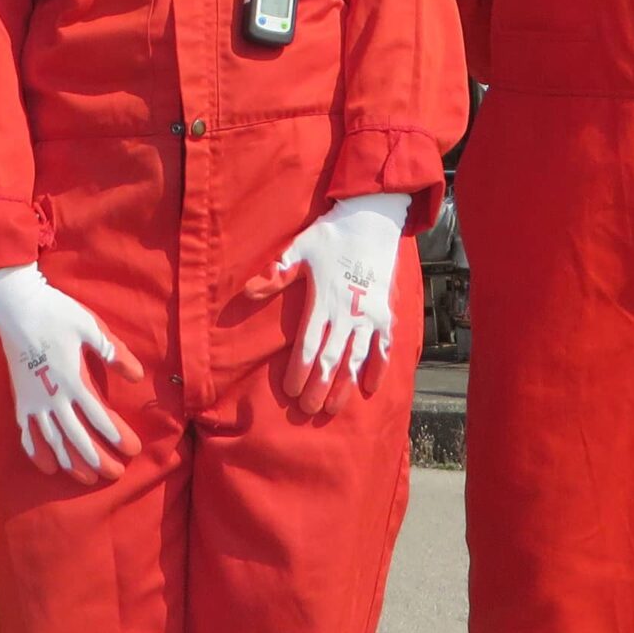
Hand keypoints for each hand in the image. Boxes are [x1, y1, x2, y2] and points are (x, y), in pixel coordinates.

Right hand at [0, 262, 144, 485]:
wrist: (16, 307)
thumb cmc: (57, 314)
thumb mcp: (91, 327)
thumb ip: (114, 354)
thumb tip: (137, 377)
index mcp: (74, 380)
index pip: (100, 417)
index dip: (118, 436)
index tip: (133, 450)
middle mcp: (53, 397)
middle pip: (79, 438)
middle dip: (99, 459)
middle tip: (116, 473)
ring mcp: (34, 402)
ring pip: (54, 442)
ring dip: (72, 463)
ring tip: (88, 478)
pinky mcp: (20, 400)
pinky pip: (28, 434)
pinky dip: (38, 453)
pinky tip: (49, 467)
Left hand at [244, 192, 408, 415]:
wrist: (370, 222)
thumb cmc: (330, 237)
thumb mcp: (299, 250)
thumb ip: (276, 275)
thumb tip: (248, 293)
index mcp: (323, 302)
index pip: (308, 346)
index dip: (299, 371)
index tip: (290, 391)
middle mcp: (347, 314)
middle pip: (331, 360)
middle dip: (319, 388)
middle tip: (307, 410)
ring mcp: (369, 316)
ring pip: (356, 360)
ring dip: (344, 387)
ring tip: (332, 409)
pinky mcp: (386, 314)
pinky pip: (384, 348)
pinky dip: (378, 368)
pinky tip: (369, 388)